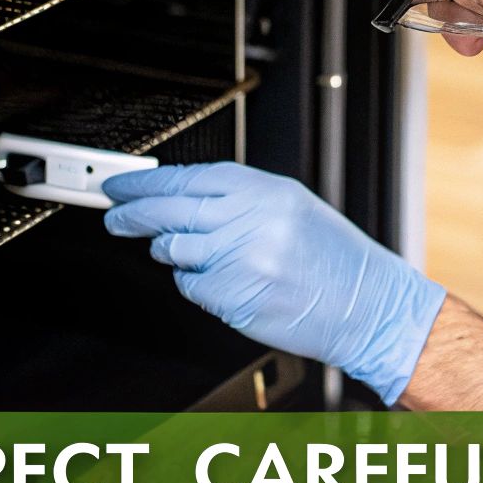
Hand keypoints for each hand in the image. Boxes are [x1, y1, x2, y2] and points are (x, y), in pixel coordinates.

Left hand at [102, 163, 447, 405]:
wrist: (367, 305)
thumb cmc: (333, 260)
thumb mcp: (292, 208)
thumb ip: (239, 199)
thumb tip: (183, 196)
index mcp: (266, 191)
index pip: (188, 177)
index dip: (147, 182)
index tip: (123, 186)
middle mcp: (251, 221)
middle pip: (170, 210)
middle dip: (132, 213)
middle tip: (115, 214)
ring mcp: (240, 261)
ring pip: (174, 250)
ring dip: (168, 251)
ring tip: (181, 251)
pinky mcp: (233, 298)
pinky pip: (190, 285)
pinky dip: (194, 282)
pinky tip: (218, 279)